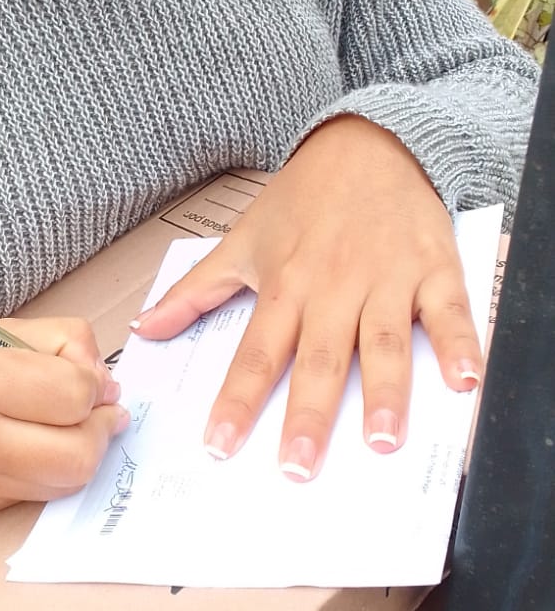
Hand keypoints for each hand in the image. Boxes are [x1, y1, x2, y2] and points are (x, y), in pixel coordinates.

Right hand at [0, 316, 128, 515]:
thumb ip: (53, 344)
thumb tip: (104, 380)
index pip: (72, 395)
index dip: (95, 385)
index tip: (89, 377)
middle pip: (78, 455)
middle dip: (102, 429)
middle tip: (98, 409)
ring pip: (64, 483)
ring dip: (80, 452)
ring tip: (68, 425)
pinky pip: (33, 494)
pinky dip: (44, 469)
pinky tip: (28, 443)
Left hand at [133, 118, 482, 480]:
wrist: (371, 141)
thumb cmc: (304, 198)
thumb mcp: (244, 240)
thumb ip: (197, 291)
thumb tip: (147, 329)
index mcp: (285, 285)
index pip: (256, 354)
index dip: (237, 402)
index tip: (220, 447)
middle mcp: (334, 286)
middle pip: (319, 359)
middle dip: (309, 415)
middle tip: (299, 468)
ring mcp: (387, 278)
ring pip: (383, 342)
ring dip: (384, 391)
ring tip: (381, 439)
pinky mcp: (434, 267)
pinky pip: (448, 311)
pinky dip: (459, 345)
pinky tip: (462, 381)